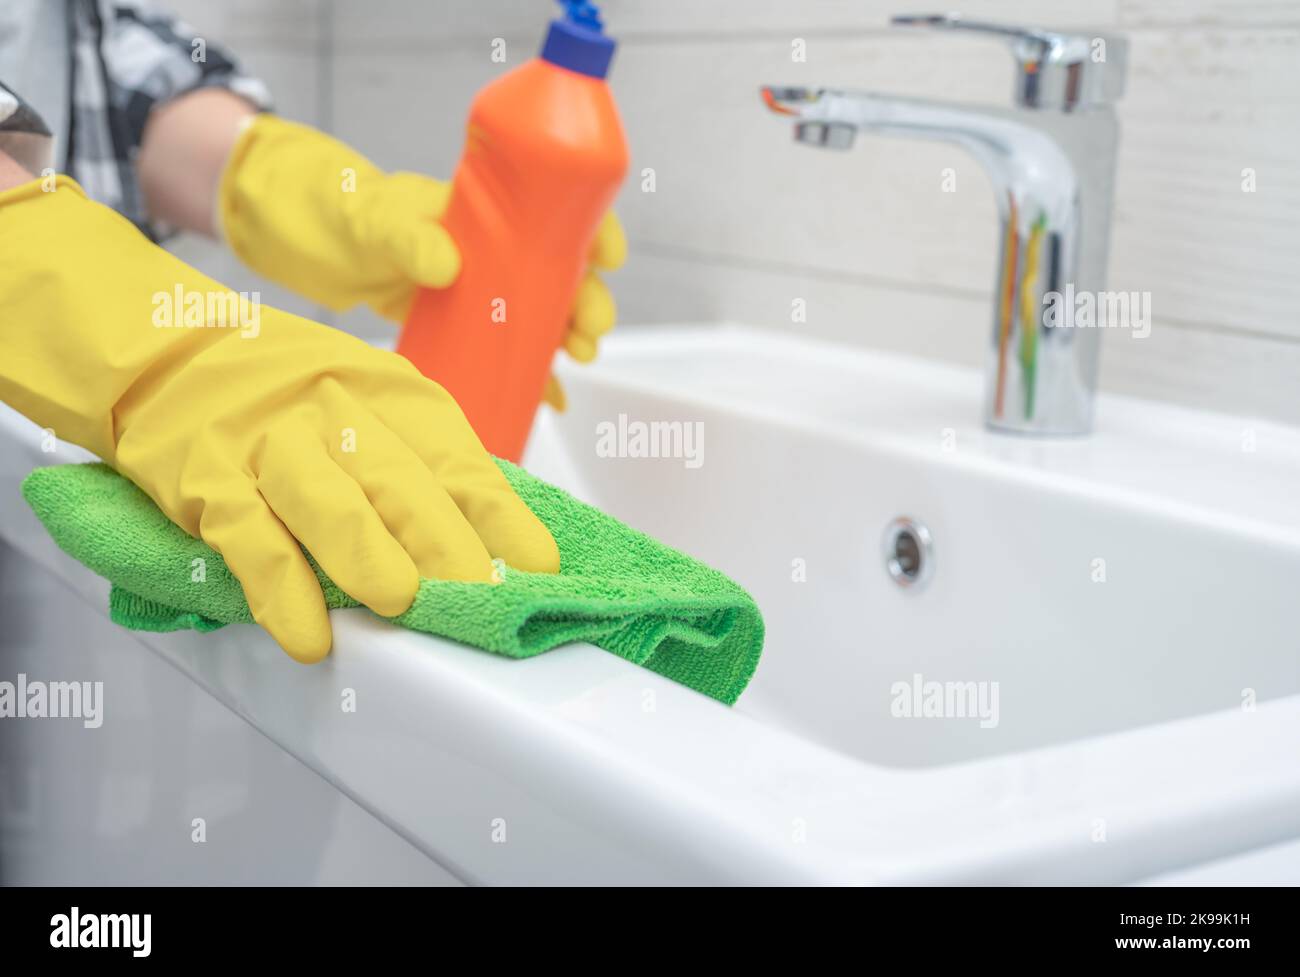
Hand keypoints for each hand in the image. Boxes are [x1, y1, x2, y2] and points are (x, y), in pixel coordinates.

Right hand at [0, 177, 557, 662]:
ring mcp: (269, 445)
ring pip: (329, 501)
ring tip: (404, 604)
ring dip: (370, 554)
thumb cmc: (284, 390)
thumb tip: (490, 539)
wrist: (162, 350)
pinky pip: (249, 537)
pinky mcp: (208, 480)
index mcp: (389, 394)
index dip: (501, 517)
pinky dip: (281, 590)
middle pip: (401, 479)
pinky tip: (308, 635)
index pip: (458, 459)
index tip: (537, 567)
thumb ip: (420, 461)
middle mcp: (335, 412)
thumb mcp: (367, 400)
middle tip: (484, 598)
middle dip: (449, 543)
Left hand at [218, 114, 624, 408]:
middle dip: (584, 300)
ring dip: (563, 337)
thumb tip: (450, 264)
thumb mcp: (368, 216)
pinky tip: (547, 397)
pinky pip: (499, 346)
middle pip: (556, 271)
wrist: (288, 229)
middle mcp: (484, 246)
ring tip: (574, 363)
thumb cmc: (330, 203)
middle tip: (586, 336)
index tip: (607, 259)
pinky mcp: (451, 319)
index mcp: (478, 208)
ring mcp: (470, 285)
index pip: (552, 209)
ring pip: (536, 311)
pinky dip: (526, 372)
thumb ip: (406, 235)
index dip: (590, 229)